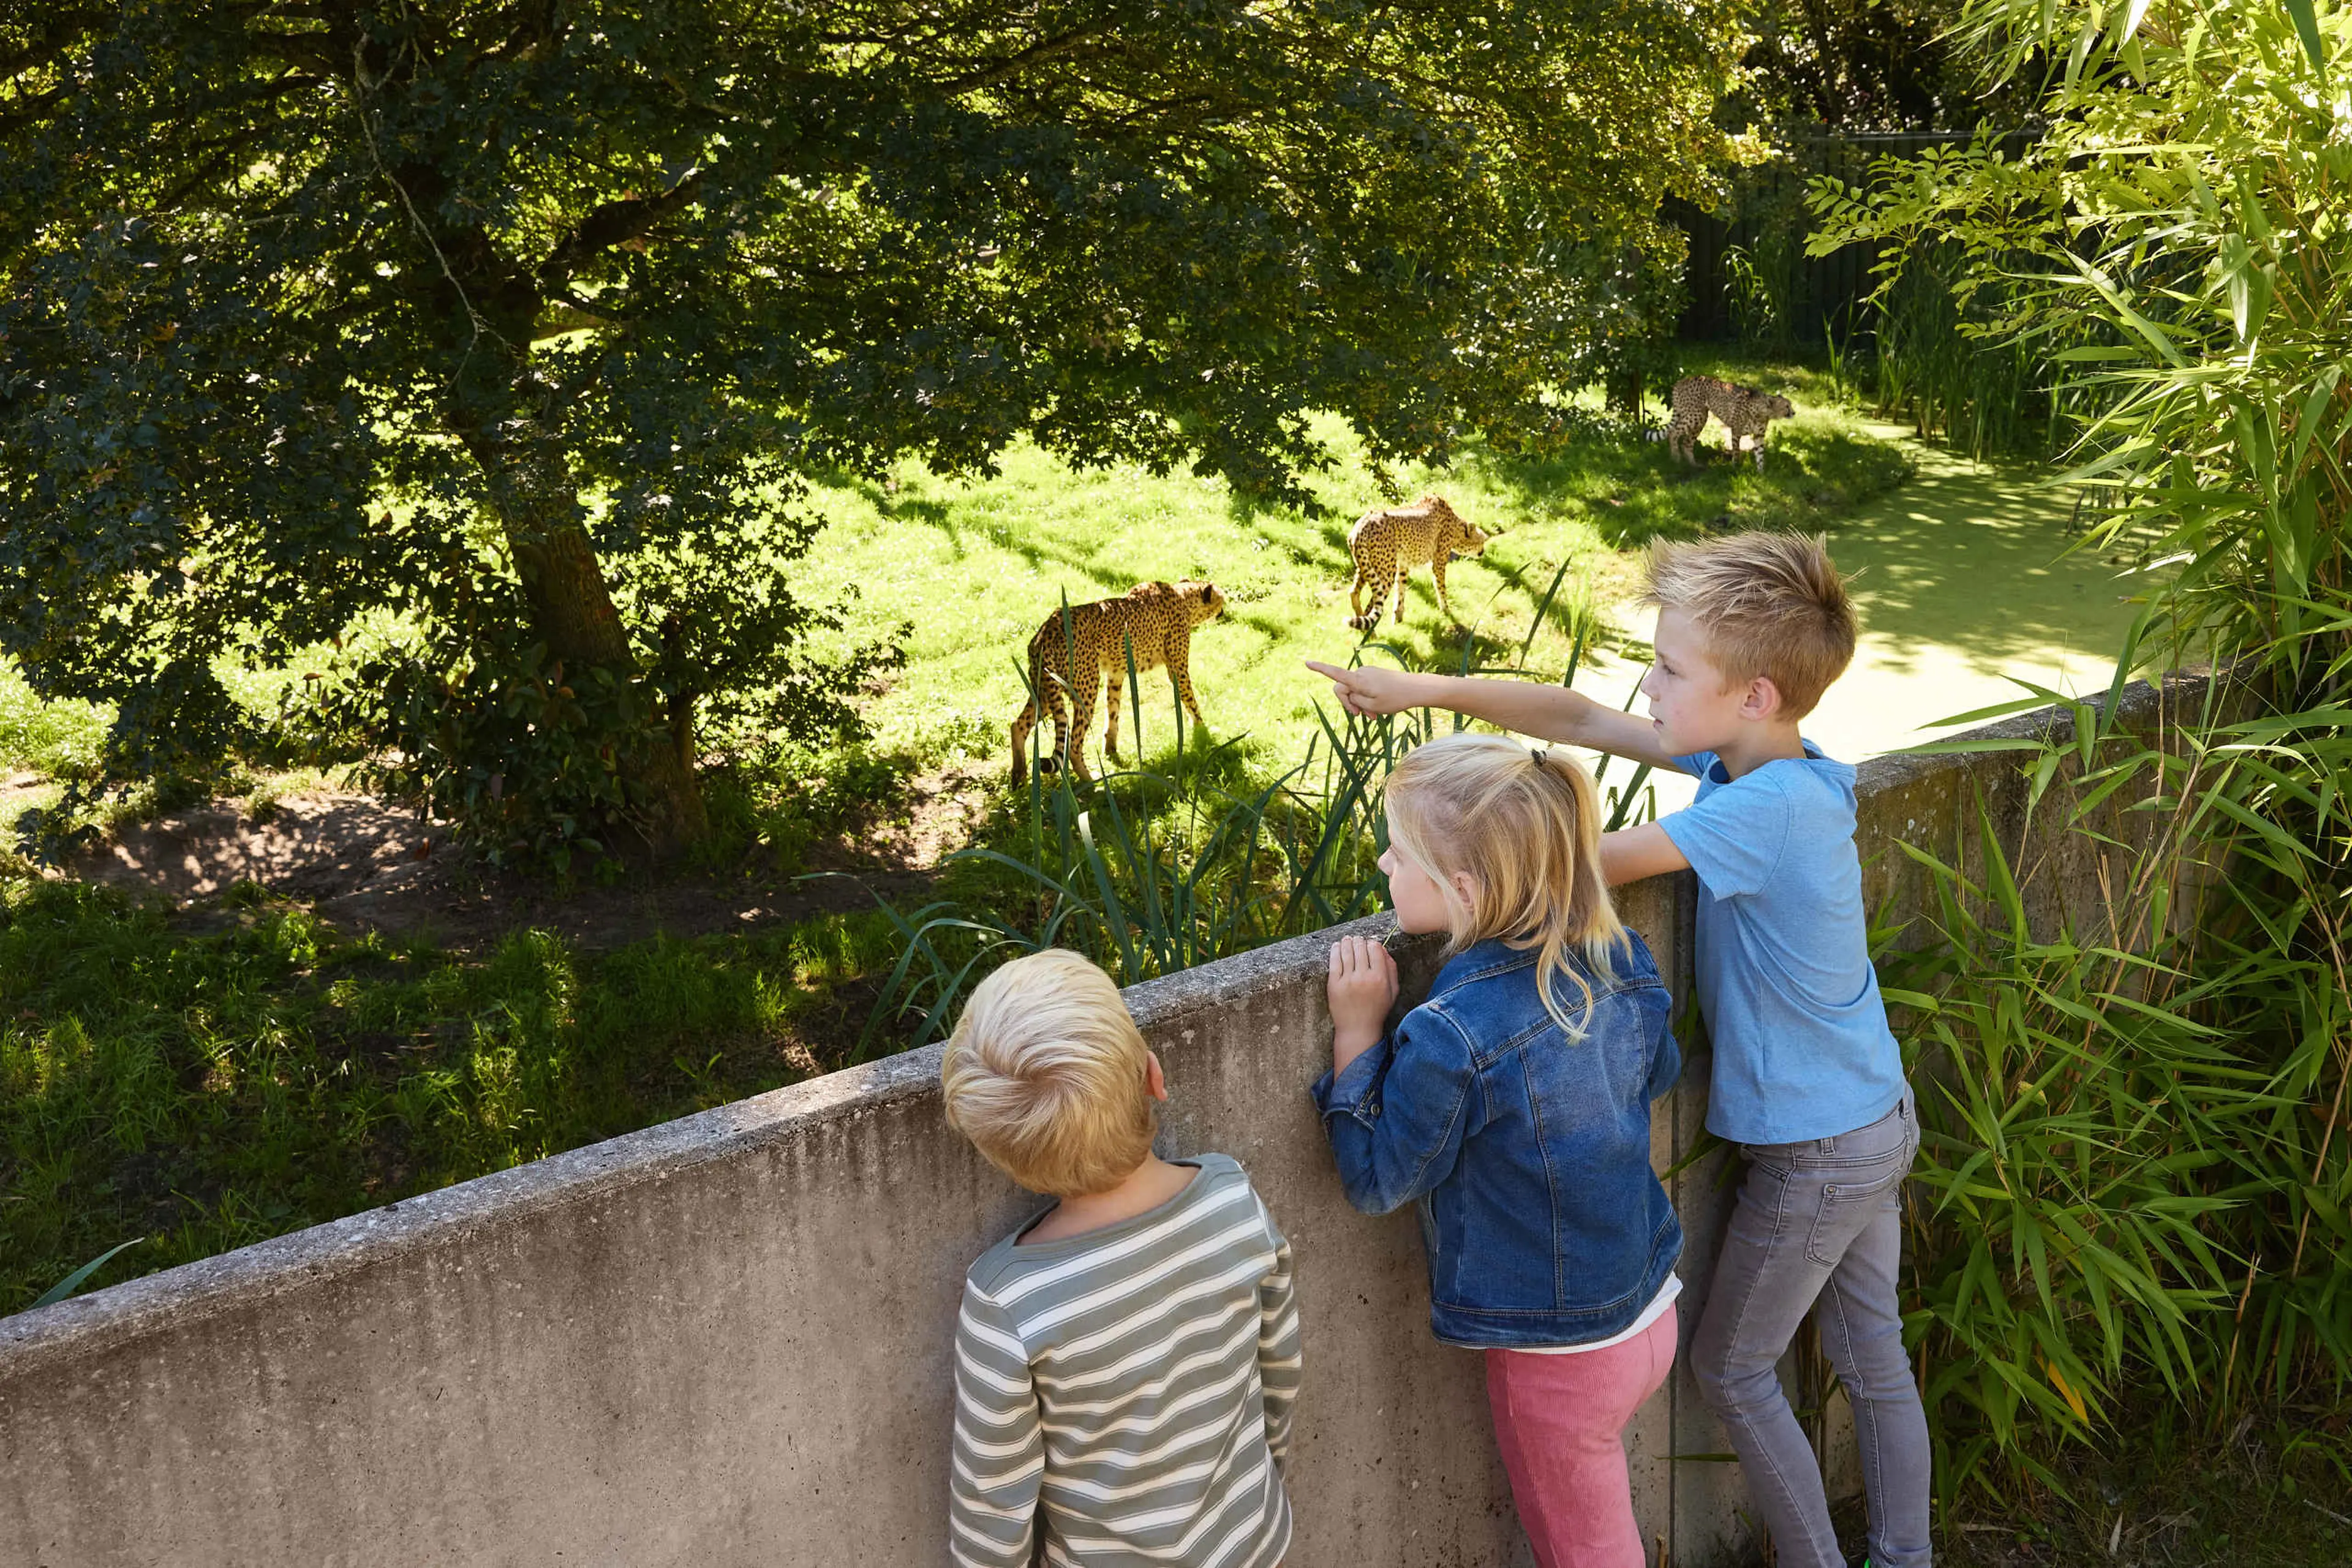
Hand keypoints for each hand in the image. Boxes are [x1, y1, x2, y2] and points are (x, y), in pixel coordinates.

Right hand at [1304, 660, 1420, 717]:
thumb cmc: (1394, 698)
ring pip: (1354, 690)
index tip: (1306, 662)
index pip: (1335, 674)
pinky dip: (1367, 699)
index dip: (1320, 669)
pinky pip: (1363, 688)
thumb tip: (1349, 694)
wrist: (1416, 689)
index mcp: (1358, 680)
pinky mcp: (1374, 675)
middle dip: (1350, 704)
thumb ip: (1354, 701)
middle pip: (1343, 689)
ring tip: (1374, 717)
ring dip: (1361, 704)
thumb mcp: (1371, 706)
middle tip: (1364, 718)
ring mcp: (1367, 673)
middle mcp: (1360, 673)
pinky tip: (1378, 709)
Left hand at [1326, 934, 1398, 1073]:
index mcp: (1379, 978)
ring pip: (1346, 952)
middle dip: (1359, 941)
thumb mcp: (1392, 991)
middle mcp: (1363, 977)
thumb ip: (1391, 969)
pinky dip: (1335, 950)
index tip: (1369, 945)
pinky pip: (1334, 962)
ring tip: (1347, 940)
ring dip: (1347, 942)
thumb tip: (1383, 949)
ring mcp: (1347, 981)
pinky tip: (1336, 946)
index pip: (1375, 949)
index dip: (1372, 944)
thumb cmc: (1377, 1010)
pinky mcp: (1334, 984)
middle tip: (1357, 940)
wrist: (1358, 1029)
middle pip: (1360, 947)